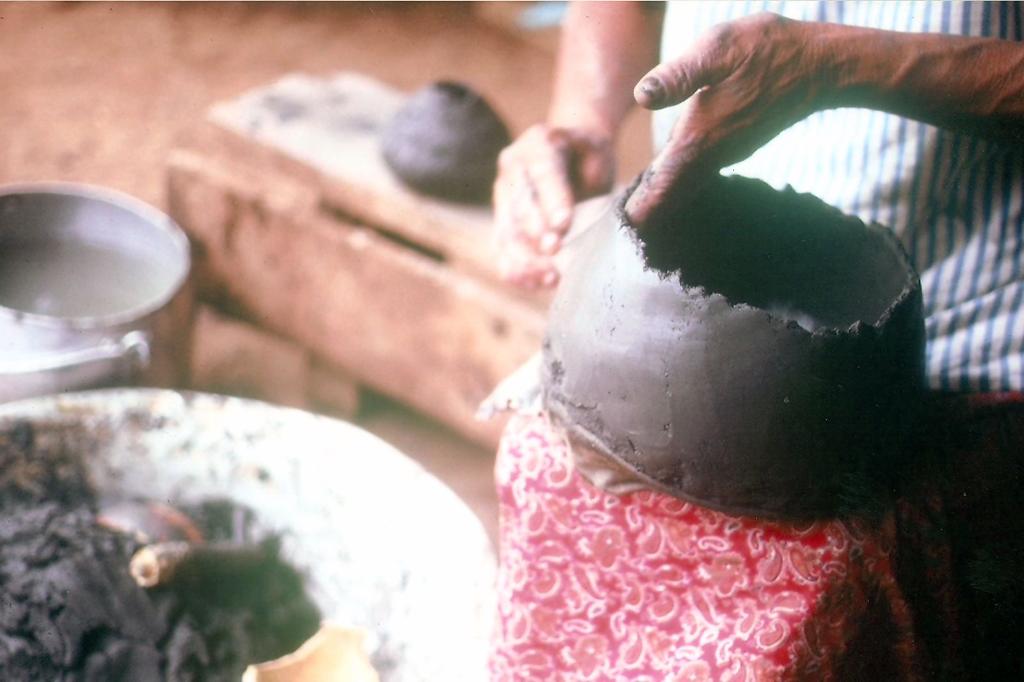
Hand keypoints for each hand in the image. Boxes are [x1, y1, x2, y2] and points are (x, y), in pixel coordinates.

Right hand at [493, 124, 613, 287]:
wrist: (568, 159)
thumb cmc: (586, 155)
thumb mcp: (594, 146)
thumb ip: (589, 155)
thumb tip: (575, 178)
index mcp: (535, 146)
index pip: (543, 174)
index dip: (552, 200)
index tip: (563, 225)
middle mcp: (511, 171)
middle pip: (519, 206)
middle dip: (536, 233)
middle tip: (554, 250)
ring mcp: (503, 199)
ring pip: (506, 233)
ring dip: (525, 258)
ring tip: (549, 275)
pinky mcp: (502, 224)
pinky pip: (502, 251)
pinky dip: (516, 271)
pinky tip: (536, 283)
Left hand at [626, 13, 832, 225]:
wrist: (821, 65)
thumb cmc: (767, 51)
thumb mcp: (717, 50)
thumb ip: (678, 77)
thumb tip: (641, 97)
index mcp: (697, 140)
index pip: (659, 191)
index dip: (636, 213)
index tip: (617, 231)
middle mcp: (710, 156)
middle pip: (670, 200)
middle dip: (645, 215)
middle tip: (619, 231)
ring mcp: (725, 154)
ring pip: (684, 189)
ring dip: (661, 201)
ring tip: (634, 213)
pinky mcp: (735, 146)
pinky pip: (698, 176)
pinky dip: (679, 185)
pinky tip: (667, 180)